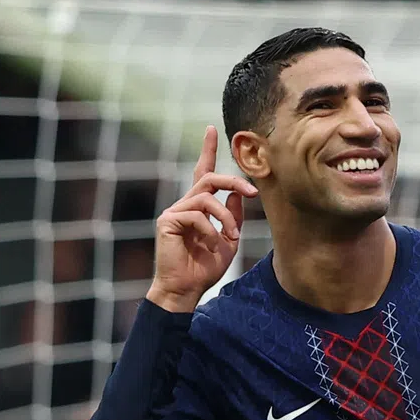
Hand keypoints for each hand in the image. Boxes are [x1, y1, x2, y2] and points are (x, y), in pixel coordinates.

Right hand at [147, 125, 257, 311]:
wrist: (185, 289)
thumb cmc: (204, 268)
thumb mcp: (228, 240)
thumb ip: (233, 216)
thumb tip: (239, 193)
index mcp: (198, 207)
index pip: (203, 173)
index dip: (207, 151)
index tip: (212, 129)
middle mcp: (185, 205)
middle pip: (209, 179)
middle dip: (233, 181)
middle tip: (251, 190)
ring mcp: (174, 212)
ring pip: (206, 197)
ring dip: (226, 216)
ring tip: (230, 235)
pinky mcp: (168, 221)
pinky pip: (196, 215)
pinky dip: (209, 229)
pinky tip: (210, 243)